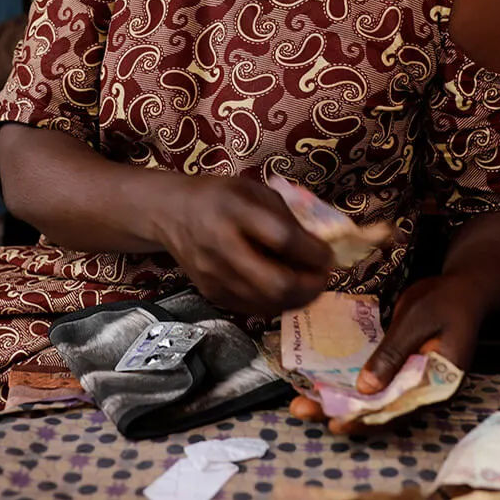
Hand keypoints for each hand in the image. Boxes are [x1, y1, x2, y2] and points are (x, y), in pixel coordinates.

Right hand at [155, 175, 332, 316]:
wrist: (171, 213)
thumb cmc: (220, 196)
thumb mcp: (253, 190)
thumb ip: (285, 216)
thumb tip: (318, 248)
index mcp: (234, 210)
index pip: (283, 239)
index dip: (314, 252)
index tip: (328, 254)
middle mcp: (222, 246)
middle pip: (276, 283)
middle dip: (310, 286)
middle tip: (323, 276)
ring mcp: (214, 276)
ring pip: (268, 303)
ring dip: (298, 298)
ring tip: (309, 284)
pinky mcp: (211, 294)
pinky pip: (254, 309)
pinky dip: (277, 304)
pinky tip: (285, 290)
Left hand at [289, 273, 486, 434]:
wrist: (463, 290)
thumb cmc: (446, 300)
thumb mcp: (416, 320)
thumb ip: (393, 353)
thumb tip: (366, 388)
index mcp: (438, 384)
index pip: (398, 409)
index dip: (366, 417)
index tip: (336, 422)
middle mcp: (425, 392)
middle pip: (381, 411)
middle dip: (341, 413)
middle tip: (303, 411)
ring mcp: (414, 384)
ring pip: (374, 402)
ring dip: (340, 403)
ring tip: (303, 404)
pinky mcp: (403, 373)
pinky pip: (375, 386)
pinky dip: (350, 387)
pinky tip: (323, 386)